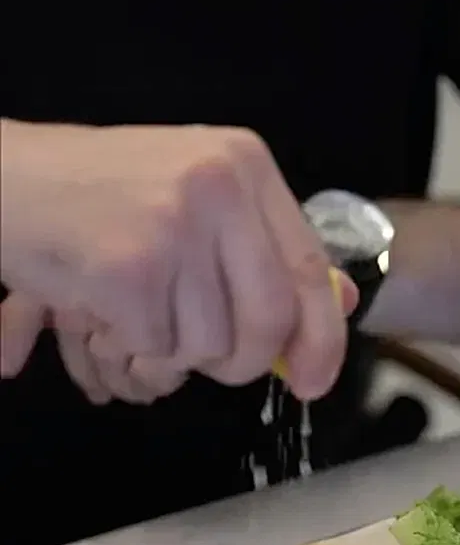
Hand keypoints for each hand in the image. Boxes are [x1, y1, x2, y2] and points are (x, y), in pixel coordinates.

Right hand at [1, 122, 356, 399]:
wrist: (3, 181)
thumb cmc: (97, 195)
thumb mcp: (193, 197)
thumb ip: (263, 249)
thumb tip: (341, 306)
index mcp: (243, 163)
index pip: (308, 267)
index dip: (322, 336)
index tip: (315, 381)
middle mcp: (219, 187)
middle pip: (269, 320)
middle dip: (241, 361)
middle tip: (207, 360)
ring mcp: (174, 226)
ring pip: (208, 344)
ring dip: (169, 349)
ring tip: (134, 306)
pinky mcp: (130, 269)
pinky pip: (154, 347)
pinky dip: (127, 344)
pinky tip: (102, 304)